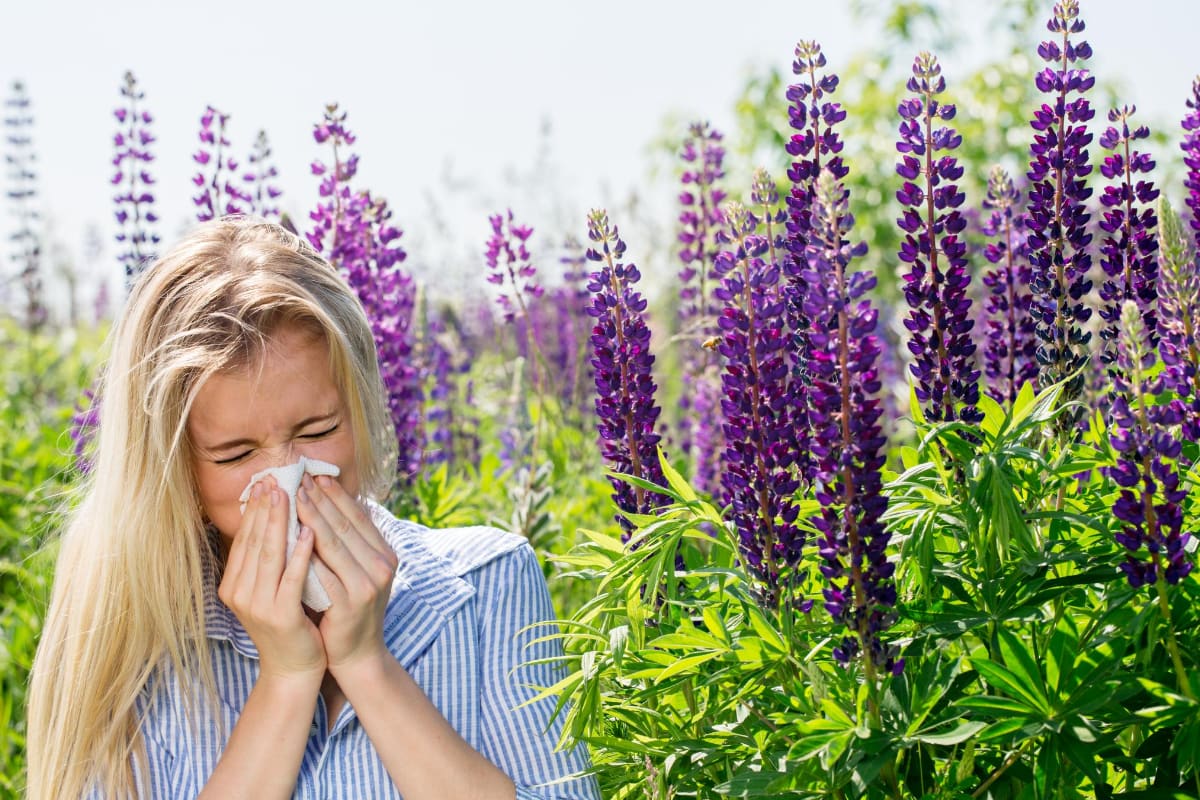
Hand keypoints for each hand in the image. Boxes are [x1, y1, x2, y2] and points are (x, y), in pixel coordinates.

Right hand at [218, 478, 325, 681]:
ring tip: (290, 495)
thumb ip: (269, 558)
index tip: (266, 482)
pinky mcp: (281, 615)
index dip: (255, 510)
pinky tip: (309, 532)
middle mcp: (239, 594)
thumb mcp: (271, 587)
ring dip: (280, 522)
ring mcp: (258, 606)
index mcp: (233, 584)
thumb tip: (273, 516)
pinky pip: (291, 577)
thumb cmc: (288, 621)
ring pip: (270, 555)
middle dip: (267, 508)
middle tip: (276, 478)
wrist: (294, 667)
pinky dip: (300, 553)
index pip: (244, 539)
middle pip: (254, 541)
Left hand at [296, 474, 399, 677]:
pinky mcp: (349, 605)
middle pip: (344, 526)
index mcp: (384, 554)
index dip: (336, 495)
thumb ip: (350, 543)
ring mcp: (366, 586)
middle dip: (319, 500)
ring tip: (292, 499)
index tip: (315, 476)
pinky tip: (290, 538)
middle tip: (297, 479)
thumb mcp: (359, 571)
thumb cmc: (351, 607)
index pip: (357, 517)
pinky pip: (323, 574)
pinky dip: (306, 554)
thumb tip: (331, 503)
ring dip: (311, 518)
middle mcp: (380, 567)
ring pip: (334, 545)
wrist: (357, 653)